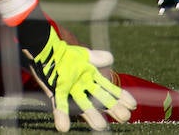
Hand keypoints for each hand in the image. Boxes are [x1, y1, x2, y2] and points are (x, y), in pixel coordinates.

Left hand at [18, 17, 135, 131]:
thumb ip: (96, 58)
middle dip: (112, 108)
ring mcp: (70, 91)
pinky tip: (64, 127)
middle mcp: (83, 87)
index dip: (120, 96)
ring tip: (101, 126)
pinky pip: (60, 105)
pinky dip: (62, 115)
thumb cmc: (65, 53)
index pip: (109, 89)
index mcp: (92, 78)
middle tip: (124, 117)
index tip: (132, 104)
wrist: (46, 50)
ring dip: (91, 115)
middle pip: (100, 99)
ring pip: (83, 105)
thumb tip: (111, 58)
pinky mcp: (56, 92)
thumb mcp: (83, 55)